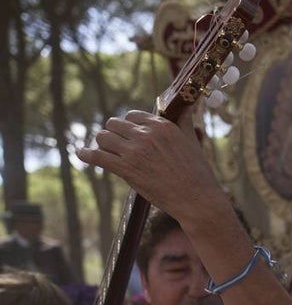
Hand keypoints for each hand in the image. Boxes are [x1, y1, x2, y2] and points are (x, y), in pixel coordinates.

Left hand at [76, 110, 231, 226]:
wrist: (197, 199)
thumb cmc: (197, 172)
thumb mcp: (192, 141)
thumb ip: (184, 121)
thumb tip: (186, 105)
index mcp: (162, 125)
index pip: (133, 115)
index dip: (129, 124)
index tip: (128, 133)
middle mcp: (146, 134)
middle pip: (114, 123)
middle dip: (114, 133)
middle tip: (117, 145)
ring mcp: (135, 151)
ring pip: (103, 137)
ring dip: (102, 144)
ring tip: (104, 151)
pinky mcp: (126, 169)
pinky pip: (97, 156)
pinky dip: (86, 155)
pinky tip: (81, 154)